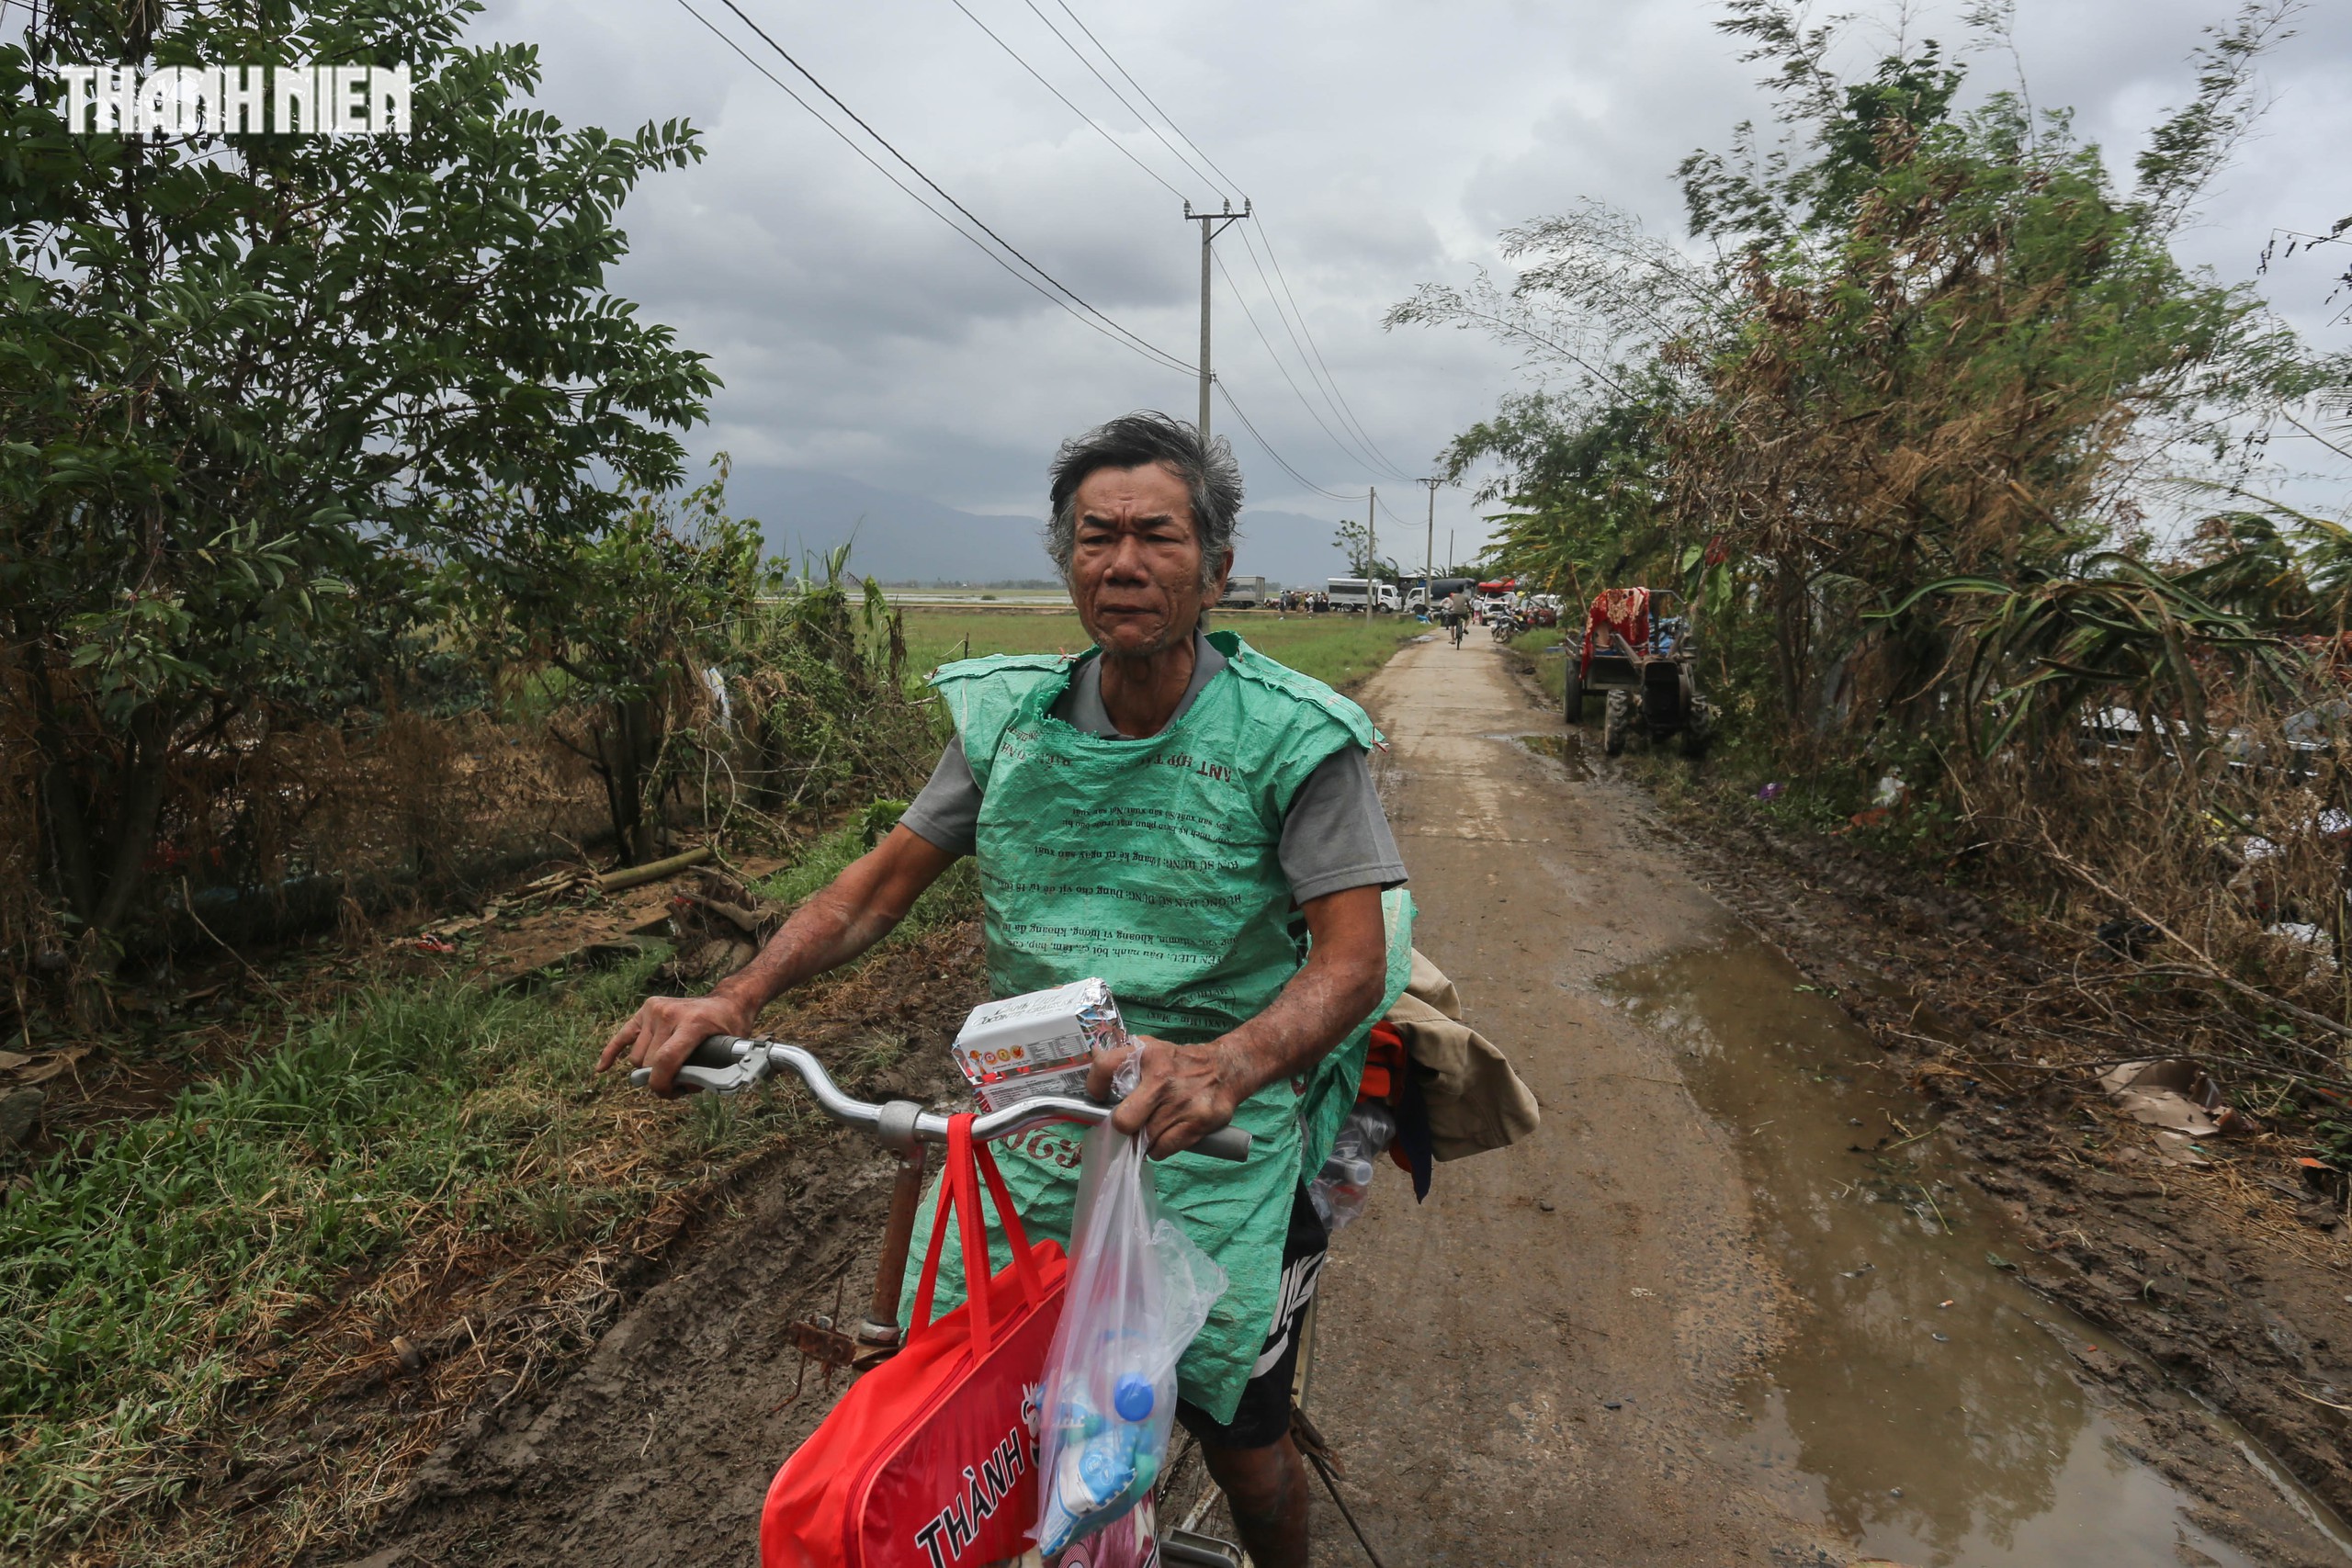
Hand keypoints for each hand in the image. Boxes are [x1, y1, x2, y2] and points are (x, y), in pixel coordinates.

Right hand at [598, 990, 755, 1097]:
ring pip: (636, 1056)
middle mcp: (670, 1014)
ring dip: (648, 1068)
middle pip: (647, 1062)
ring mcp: (656, 1009)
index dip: (661, 1085)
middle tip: (677, 1081)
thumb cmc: (730, 1030)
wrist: (727, 1002)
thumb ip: (705, 1076)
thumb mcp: (727, 1054)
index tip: (668, 1094)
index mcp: (693, 1024)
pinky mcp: (646, 1009)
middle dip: (659, 1078)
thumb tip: (678, 1089)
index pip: (665, 1060)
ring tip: (668, 1067)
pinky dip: (611, 1052)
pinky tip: (602, 1069)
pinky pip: (623, 1036)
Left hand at [1084, 1034, 1248, 1157]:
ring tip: (1152, 1126)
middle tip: (1128, 1123)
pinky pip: (1163, 1149)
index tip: (1099, 1098)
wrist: (1227, 1068)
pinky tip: (1165, 1135)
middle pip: (1124, 1120)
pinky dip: (1159, 1148)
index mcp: (1147, 1054)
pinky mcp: (1197, 1123)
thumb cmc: (1180, 1063)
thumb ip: (1123, 1061)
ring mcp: (1181, 1103)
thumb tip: (1094, 1084)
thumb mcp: (1152, 1049)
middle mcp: (1162, 1078)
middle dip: (1123, 1126)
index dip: (1095, 1086)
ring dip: (1143, 1139)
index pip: (1104, 1066)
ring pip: (1144, 1139)